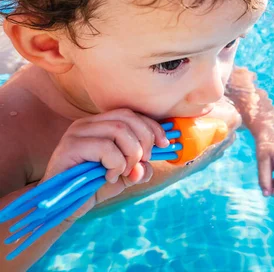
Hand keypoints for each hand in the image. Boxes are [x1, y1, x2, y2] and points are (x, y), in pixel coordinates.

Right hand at [41, 109, 169, 218]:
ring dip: (130, 154)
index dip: (153, 127)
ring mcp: (77, 133)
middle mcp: (88, 123)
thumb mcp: (124, 176)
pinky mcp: (70, 147)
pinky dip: (116, 164)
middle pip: (128, 118)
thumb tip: (148, 166)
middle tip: (141, 163)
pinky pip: (105, 148)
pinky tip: (109, 177)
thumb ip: (139, 168)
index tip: (165, 145)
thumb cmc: (93, 186)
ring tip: (123, 171)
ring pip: (119, 130)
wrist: (63, 204)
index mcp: (101, 124)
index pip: (132, 114)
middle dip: (144, 141)